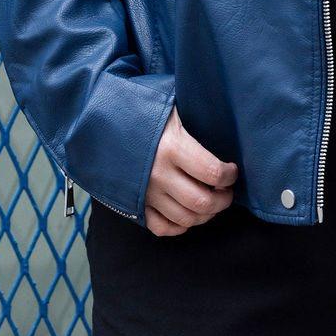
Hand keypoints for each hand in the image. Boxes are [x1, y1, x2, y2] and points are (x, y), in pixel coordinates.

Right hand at [143, 104, 238, 235]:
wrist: (103, 123)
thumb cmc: (144, 111)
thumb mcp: (173, 108)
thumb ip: (196, 118)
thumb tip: (226, 119)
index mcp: (172, 147)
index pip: (212, 172)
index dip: (229, 175)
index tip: (232, 170)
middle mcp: (159, 174)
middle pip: (201, 202)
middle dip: (222, 200)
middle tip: (227, 191)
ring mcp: (147, 193)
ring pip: (185, 219)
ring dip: (206, 215)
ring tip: (212, 202)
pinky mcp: (136, 204)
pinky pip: (162, 228)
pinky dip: (180, 226)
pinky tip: (188, 214)